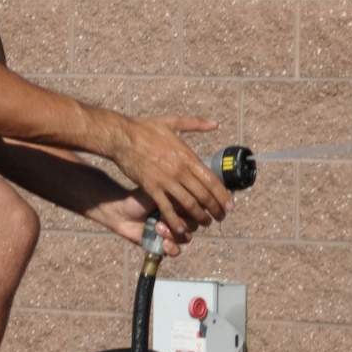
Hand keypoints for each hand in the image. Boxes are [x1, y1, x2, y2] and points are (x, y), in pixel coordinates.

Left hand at [91, 190, 187, 254]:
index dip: (191, 210)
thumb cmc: (139, 200)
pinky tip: (163, 243)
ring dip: (173, 234)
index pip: (198, 209)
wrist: (122, 214)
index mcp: (182, 204)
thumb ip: (177, 197)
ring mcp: (173, 232)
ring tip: (157, 229)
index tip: (177, 205)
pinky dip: (171, 248)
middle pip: (194, 225)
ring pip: (186, 238)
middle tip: (161, 218)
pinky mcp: (164, 245)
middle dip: (180, 222)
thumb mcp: (159, 192)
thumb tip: (192, 199)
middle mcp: (180, 218)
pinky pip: (176, 251)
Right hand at [107, 115, 228, 236]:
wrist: (121, 137)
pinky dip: (175, 220)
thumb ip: (196, 124)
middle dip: (215, 209)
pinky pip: (166, 208)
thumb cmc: (145, 129)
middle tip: (221, 217)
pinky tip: (181, 229)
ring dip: (199, 216)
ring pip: (188, 204)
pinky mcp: (151, 188)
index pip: (211, 179)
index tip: (229, 204)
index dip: (222, 194)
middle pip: (204, 195)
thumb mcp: (173, 122)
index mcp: (187, 156)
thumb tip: (215, 124)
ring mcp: (166, 181)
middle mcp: (180, 170)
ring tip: (205, 223)